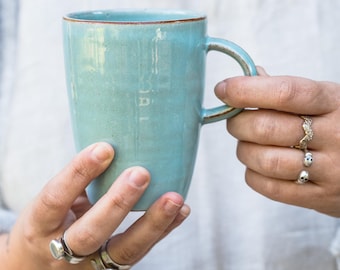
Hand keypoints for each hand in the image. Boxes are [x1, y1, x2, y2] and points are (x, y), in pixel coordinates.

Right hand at [0, 142, 189, 268]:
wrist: (35, 269)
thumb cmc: (46, 226)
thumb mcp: (48, 206)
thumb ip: (75, 184)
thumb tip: (110, 147)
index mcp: (39, 226)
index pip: (56, 199)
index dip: (79, 173)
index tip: (104, 148)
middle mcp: (61, 252)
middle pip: (91, 233)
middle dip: (118, 202)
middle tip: (141, 174)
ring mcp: (89, 266)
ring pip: (124, 251)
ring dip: (153, 223)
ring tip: (175, 198)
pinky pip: (140, 252)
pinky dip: (163, 230)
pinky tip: (181, 211)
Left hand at [215, 67, 339, 216]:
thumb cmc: (338, 125)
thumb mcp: (324, 99)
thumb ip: (285, 89)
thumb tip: (248, 76)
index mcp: (333, 103)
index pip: (284, 93)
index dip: (246, 90)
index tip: (223, 89)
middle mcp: (335, 136)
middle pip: (266, 128)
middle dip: (238, 123)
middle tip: (235, 120)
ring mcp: (330, 170)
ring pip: (265, 160)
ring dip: (244, 150)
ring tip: (248, 144)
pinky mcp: (320, 196)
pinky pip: (270, 187)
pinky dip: (253, 174)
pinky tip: (258, 165)